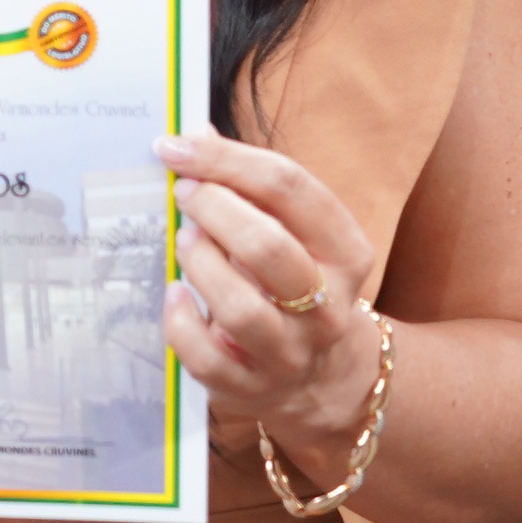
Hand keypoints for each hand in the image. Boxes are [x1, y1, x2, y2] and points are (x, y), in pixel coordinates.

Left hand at [158, 131, 384, 471]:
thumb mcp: (293, 231)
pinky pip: (208, 359)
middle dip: (214, 210)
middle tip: (182, 193)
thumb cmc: (297, 281)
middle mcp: (328, 305)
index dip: (227, 159)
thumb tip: (194, 132)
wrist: (325, 375)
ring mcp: (292, 353)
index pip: (290, 188)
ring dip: (200, 265)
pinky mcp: (253, 389)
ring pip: (241, 309)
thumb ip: (249, 185)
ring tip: (182, 240)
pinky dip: (181, 322)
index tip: (176, 146)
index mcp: (346, 251)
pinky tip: (174, 294)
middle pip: (269, 248)